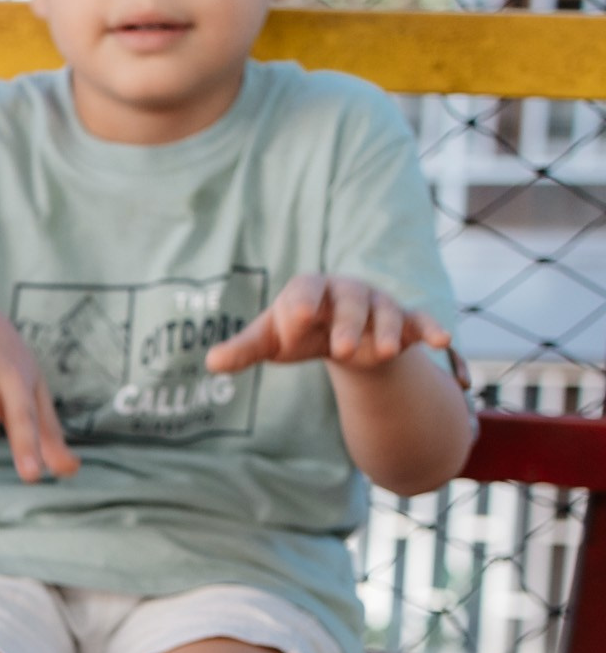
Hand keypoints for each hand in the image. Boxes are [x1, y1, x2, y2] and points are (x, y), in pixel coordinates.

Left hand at [206, 275, 451, 372]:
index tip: (297, 320)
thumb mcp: (269, 340)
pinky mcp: (404, 322)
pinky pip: (419, 321)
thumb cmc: (296, 333)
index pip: (304, 290)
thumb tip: (211, 363)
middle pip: (350, 302)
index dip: (301, 304)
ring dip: (383, 332)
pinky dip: (430, 328)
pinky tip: (441, 341)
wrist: (336, 336)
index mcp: (309, 290)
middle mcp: (346, 292)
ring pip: (385, 313)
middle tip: (341, 350)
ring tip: (381, 354)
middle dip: (348, 324)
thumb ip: (243, 349)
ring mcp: (378, 305)